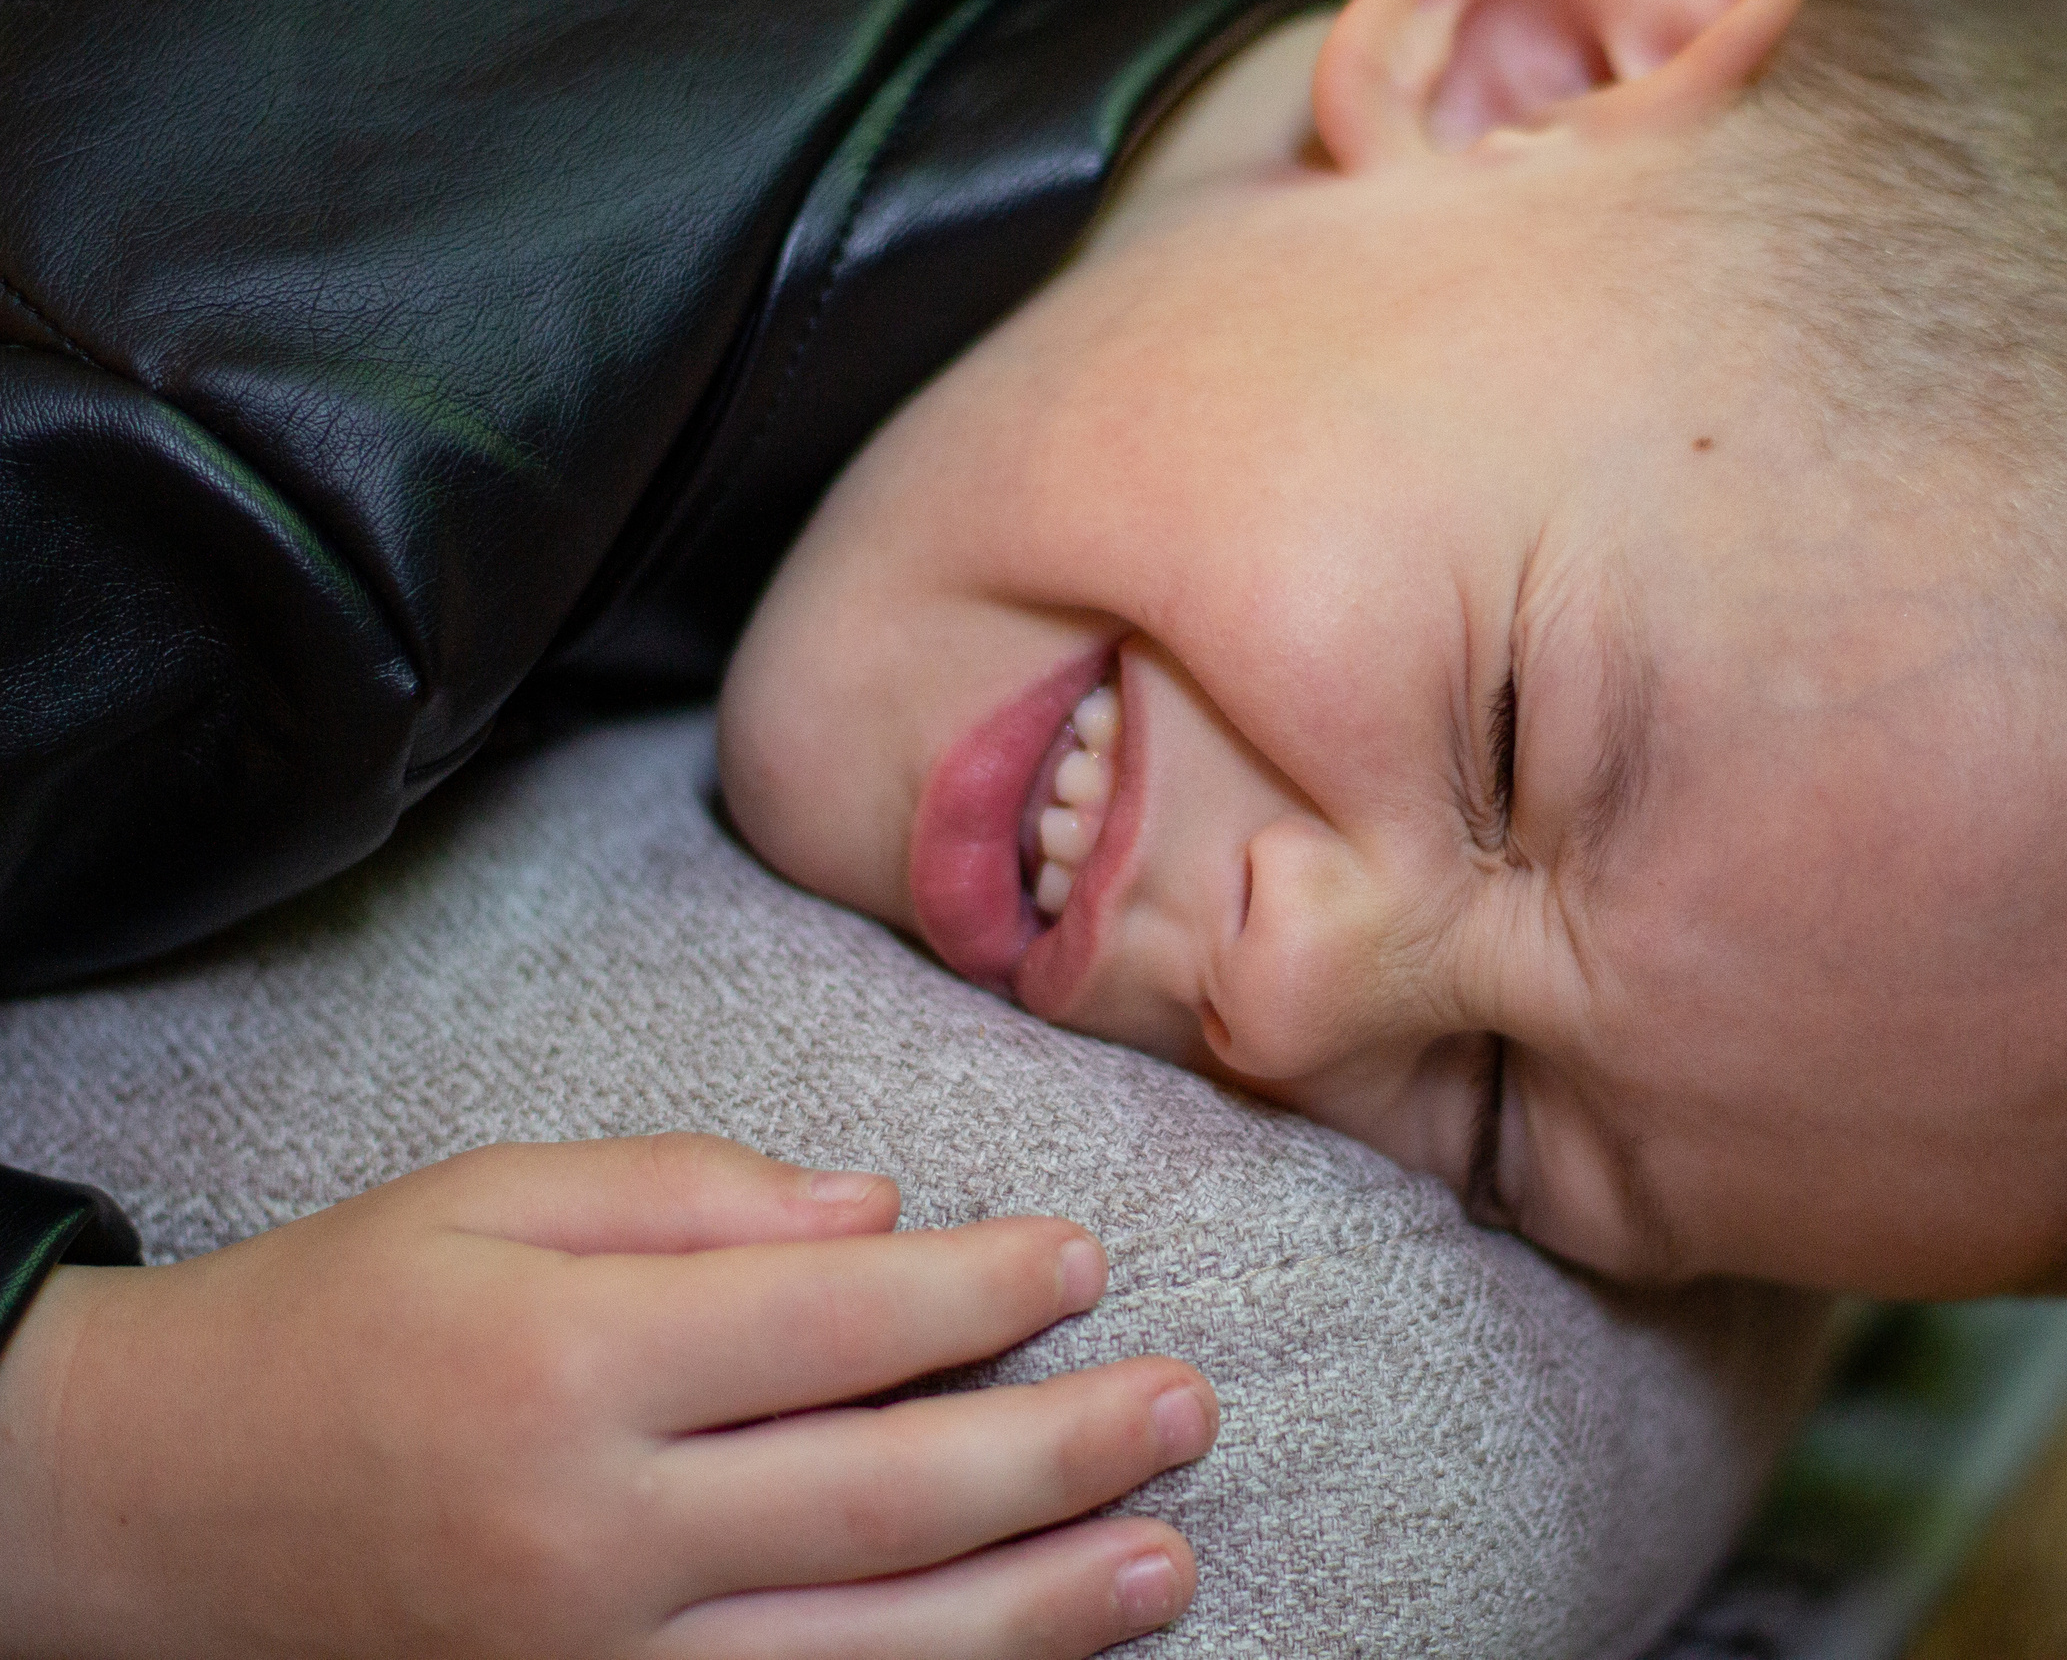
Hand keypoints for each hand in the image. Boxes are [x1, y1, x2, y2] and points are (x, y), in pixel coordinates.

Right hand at [0, 1135, 1215, 1658]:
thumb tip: (883, 1211)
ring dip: (1036, 1613)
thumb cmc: (334, 1320)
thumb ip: (694, 1193)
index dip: (981, 1294)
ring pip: (862, 1652)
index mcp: (567, 1362)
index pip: (835, 1325)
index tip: (1081, 1260)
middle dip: (1057, 1453)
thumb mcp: (489, 1197)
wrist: (143, 1514)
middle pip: (882, 1498)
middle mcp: (586, 1535)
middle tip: (1183, 1404)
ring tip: (1165, 1560)